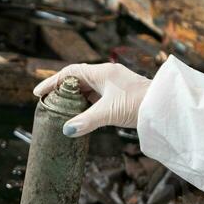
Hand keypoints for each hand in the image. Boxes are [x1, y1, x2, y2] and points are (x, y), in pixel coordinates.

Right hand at [33, 63, 151, 137]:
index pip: (70, 72)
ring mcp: (114, 85)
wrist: (164, 107)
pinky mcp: (120, 95)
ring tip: (61, 110)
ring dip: (74, 98)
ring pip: (87, 88)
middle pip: (77, 79)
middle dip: (61, 90)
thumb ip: (86, 121)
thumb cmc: (138, 104)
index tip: (38, 93)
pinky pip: (97, 96)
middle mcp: (107, 75)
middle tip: (47, 102)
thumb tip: (66, 131)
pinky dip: (86, 104)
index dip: (52, 82)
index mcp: (102, 72)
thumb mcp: (108, 113)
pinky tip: (81, 115)